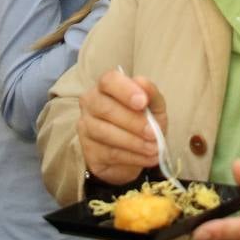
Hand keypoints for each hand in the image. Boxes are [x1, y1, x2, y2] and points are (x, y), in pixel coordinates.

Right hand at [77, 69, 164, 185]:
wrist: (134, 153)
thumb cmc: (142, 122)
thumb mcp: (154, 108)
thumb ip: (151, 94)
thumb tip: (142, 83)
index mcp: (106, 87)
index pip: (109, 81)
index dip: (125, 90)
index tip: (142, 102)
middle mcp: (90, 103)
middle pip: (105, 108)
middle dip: (132, 121)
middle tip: (153, 133)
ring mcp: (86, 127)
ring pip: (105, 133)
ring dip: (134, 142)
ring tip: (154, 148)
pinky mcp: (89, 151)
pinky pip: (109, 153)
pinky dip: (132, 157)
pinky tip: (147, 158)